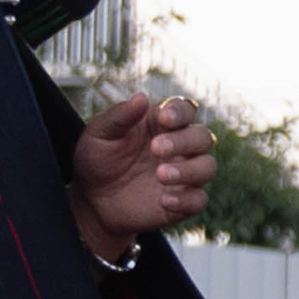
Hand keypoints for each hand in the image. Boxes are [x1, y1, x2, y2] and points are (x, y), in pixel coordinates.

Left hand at [68, 91, 211, 262]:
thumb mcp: (98, 135)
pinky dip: (186, 200)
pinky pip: (199, 200)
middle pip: (203, 137)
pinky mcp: (184, 201)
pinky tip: (164, 200)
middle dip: (184, 141)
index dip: (181, 112)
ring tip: (161, 175)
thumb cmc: (97, 160)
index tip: (165, 118)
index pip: (186, 110)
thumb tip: (141, 97)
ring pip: (207, 167)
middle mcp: (181, 147)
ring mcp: (185, 174)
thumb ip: (118, 116)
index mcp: (163, 125)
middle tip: (156, 149)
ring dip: (188, 170)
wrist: (92, 201)